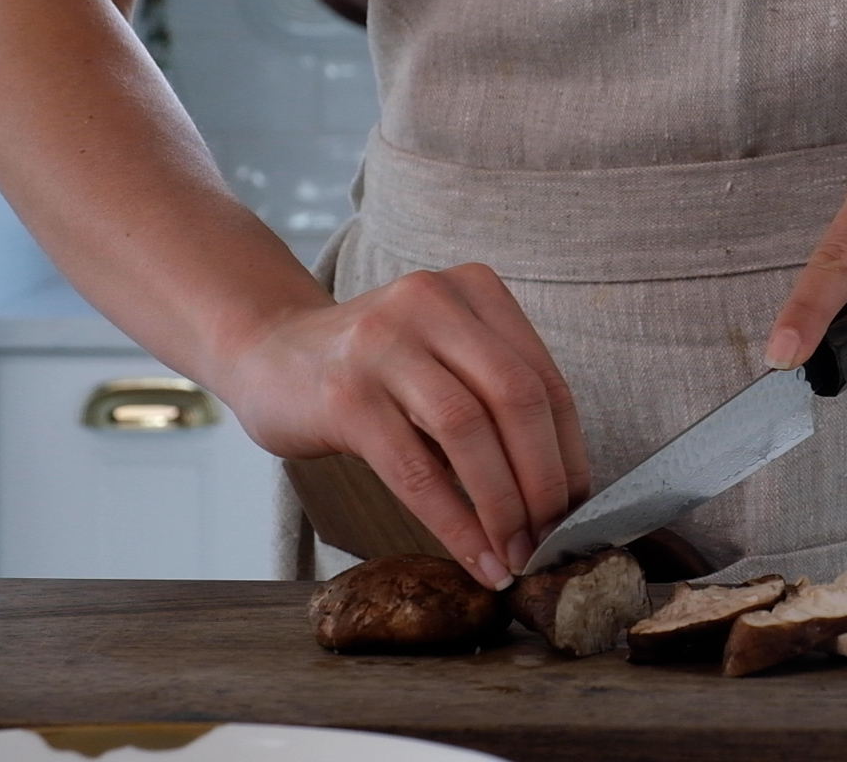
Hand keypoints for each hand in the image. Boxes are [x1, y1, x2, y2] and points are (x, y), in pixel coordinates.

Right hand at [214, 264, 590, 588]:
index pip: (546, 380)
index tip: (579, 509)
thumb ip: (495, 399)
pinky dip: (456, 522)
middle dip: (545, 480)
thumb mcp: (442, 359)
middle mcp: (433, 303)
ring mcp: (385, 344)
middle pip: (518, 399)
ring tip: (516, 553)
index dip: (570, 453)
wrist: (267, 354)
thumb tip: (560, 493)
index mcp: (474, 290)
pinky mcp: (346, 394)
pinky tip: (475, 556)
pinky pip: (416, 470)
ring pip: (471, 431)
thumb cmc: (373, 370)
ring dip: (504, 506)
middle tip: (554, 538)